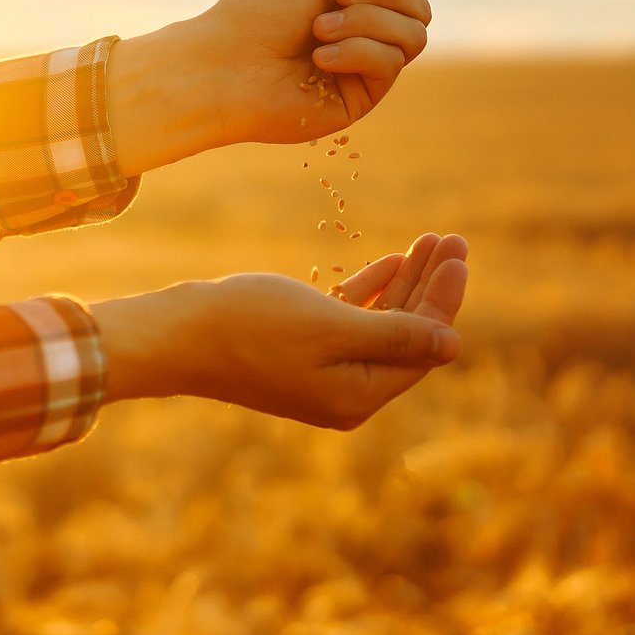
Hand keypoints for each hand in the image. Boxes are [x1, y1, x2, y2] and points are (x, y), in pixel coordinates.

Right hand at [93, 233, 469, 429]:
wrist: (176, 334)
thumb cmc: (251, 325)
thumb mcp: (331, 327)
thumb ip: (397, 335)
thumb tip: (454, 346)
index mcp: (358, 395)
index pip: (422, 347)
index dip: (443, 299)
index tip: (458, 254)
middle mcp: (345, 392)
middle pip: (406, 336)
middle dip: (431, 287)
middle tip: (453, 239)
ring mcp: (321, 375)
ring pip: (380, 325)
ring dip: (405, 284)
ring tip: (430, 241)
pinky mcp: (298, 355)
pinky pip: (349, 324)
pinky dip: (370, 293)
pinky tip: (388, 263)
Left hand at [108, 0, 429, 173]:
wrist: (226, 63)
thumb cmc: (259, 9)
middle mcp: (364, 31)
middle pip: (419, 6)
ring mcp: (365, 67)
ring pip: (414, 35)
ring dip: (367, 21)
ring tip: (320, 28)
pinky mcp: (362, 98)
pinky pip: (391, 65)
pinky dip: (357, 52)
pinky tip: (320, 57)